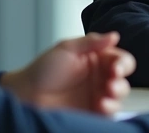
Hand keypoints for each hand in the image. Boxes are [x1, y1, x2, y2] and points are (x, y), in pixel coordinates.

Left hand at [0, 31, 133, 114]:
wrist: (25, 94)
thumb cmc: (43, 70)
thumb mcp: (66, 49)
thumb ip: (91, 42)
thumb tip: (114, 36)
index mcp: (97, 59)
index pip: (120, 60)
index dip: (122, 63)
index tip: (116, 68)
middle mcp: (100, 78)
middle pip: (123, 79)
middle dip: (120, 82)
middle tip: (110, 84)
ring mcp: (97, 95)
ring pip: (119, 96)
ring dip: (117, 95)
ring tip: (105, 96)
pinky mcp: (92, 112)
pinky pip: (109, 112)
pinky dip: (110, 109)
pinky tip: (101, 105)